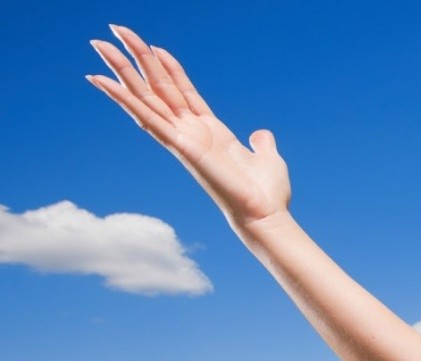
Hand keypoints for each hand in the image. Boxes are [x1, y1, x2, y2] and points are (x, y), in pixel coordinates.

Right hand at [88, 25, 290, 229]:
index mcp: (211, 130)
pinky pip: (147, 117)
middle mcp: (191, 132)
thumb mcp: (267, 156)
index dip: (168, 67)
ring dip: (122, 70)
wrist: (266, 214)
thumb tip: (260, 135)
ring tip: (98, 44)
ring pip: (145, 96)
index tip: (152, 45)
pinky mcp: (180, 147)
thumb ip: (261, 142)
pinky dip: (123, 98)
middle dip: (136, 59)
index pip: (183, 91)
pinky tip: (101, 80)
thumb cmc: (266, 193)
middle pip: (158, 88)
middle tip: (112, 32)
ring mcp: (183, 138)